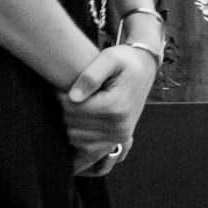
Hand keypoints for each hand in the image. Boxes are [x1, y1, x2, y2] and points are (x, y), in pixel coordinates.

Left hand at [61, 44, 155, 173]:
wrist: (145, 68)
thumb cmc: (126, 60)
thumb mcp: (110, 57)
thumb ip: (90, 75)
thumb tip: (73, 97)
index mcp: (117, 106)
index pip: (72, 109)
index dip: (61, 96)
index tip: (65, 86)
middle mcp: (119, 125)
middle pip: (72, 124)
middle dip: (66, 110)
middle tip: (74, 95)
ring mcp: (119, 135)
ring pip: (74, 138)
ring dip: (71, 123)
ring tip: (80, 106)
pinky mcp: (118, 140)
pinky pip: (87, 150)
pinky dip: (79, 140)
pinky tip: (81, 125)